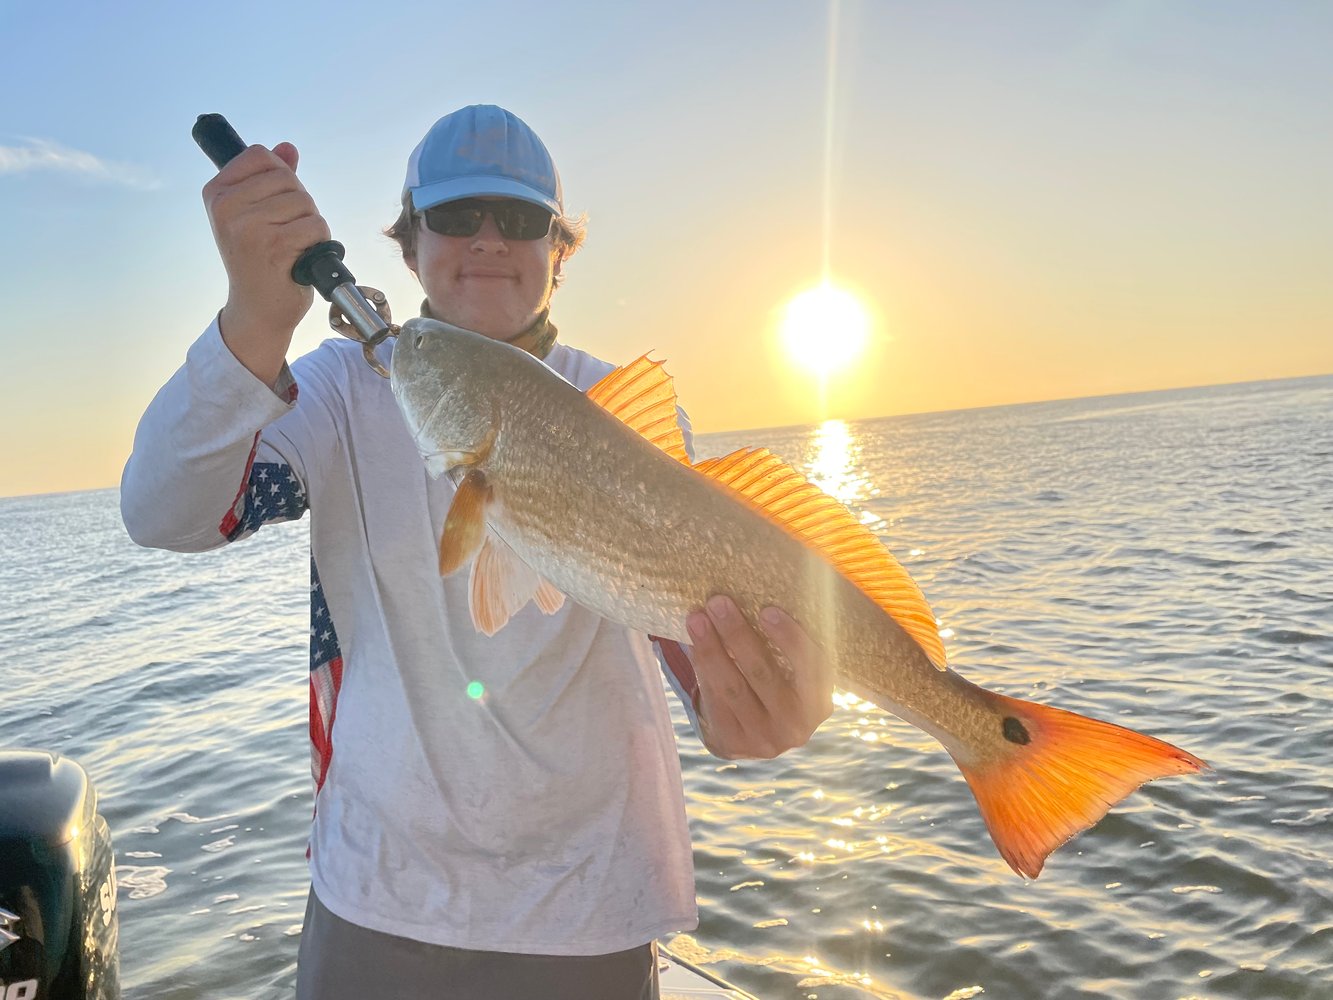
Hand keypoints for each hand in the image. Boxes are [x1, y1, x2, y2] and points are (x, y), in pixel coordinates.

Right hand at [204, 142, 329, 385]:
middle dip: (299, 204)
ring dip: (310, 225)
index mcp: (216, 193)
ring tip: (291, 247)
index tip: (274, 205)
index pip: (261, 156)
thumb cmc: (260, 261)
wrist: (257, 309)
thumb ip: (271, 179)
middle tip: (285, 232)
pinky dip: (318, 243)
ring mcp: (247, 226)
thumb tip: (287, 148)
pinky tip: (299, 259)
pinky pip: (315, 226)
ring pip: (304, 202)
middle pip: (287, 178)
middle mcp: (226, 206)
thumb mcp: (256, 214)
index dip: (281, 177)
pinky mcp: (272, 245)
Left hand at [686, 596, 833, 759]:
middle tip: (718, 602)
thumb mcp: (797, 674)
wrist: (760, 734)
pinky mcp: (733, 743)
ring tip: (696, 618)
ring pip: (732, 688)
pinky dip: (703, 669)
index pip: (811, 668)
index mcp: (819, 702)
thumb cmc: (781, 686)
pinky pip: (714, 700)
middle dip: (737, 634)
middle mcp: (795, 725)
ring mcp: (763, 739)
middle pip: (762, 673)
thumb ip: (790, 646)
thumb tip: (756, 592)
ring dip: (711, 649)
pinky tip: (694, 644)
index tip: (767, 610)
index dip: (791, 639)